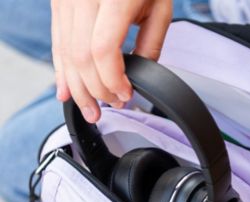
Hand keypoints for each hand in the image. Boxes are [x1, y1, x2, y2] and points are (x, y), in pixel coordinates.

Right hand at [51, 0, 171, 122]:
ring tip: (89, 111)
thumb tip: (139, 75)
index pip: (103, 51)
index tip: (126, 94)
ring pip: (66, 54)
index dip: (112, 80)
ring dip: (78, 89)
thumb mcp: (160, 8)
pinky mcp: (59, 3)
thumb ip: (150, 44)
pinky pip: (57, 44)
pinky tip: (66, 91)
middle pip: (82, 57)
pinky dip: (62, 71)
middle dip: (97, 90)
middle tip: (111, 106)